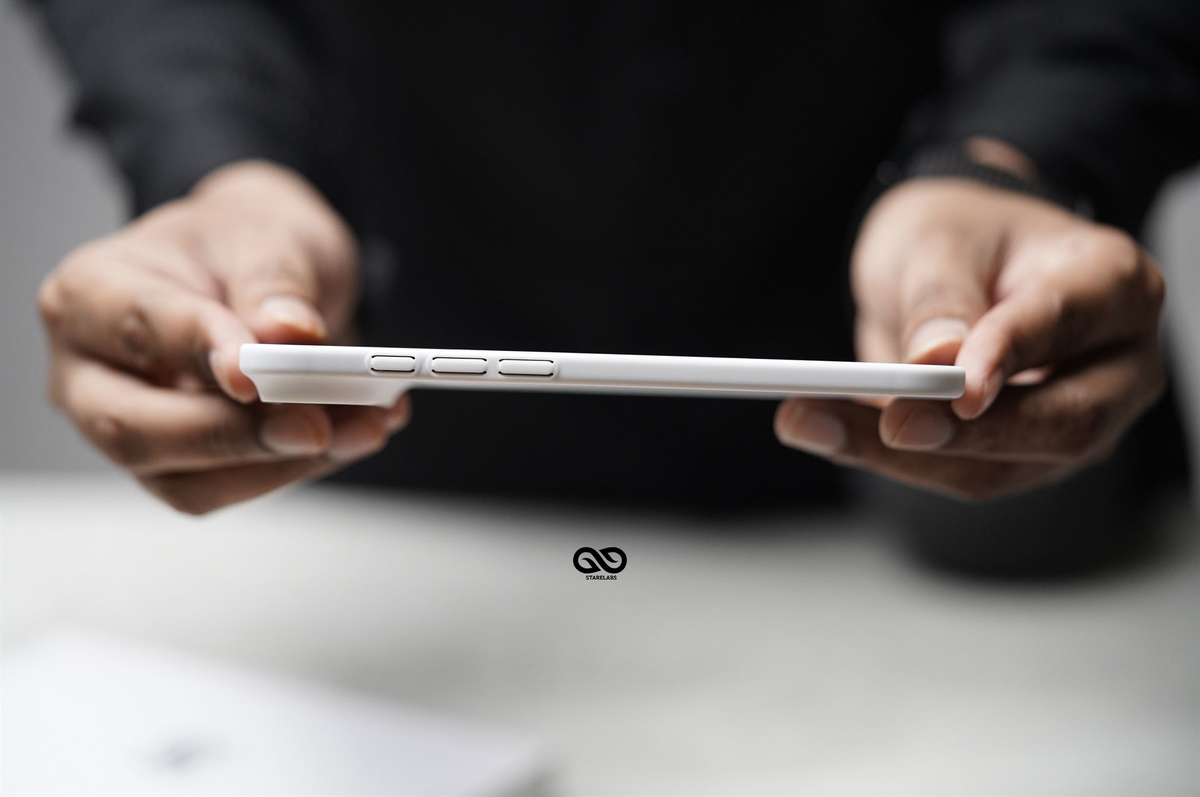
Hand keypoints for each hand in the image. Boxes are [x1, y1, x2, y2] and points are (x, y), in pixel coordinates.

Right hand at [39, 161, 409, 513]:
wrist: (264, 267)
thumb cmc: (246, 245)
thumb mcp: (270, 234)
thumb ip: (275, 282)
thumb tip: (288, 333)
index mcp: (90, 292)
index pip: (138, 330)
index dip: (200, 353)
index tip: (257, 373)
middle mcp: (90, 371)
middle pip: (135, 429)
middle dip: (236, 435)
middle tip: (317, 426)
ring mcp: (129, 427)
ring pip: (188, 480)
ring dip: (283, 463)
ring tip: (365, 426)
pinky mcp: (178, 467)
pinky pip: (232, 487)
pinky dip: (300, 467)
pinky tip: (356, 432)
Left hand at [775, 176, 1164, 500]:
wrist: (958, 258)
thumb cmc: (963, 235)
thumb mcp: (940, 239)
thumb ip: (940, 297)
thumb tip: (935, 361)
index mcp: (1112, 284)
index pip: (1066, 327)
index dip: (1009, 358)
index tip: (957, 388)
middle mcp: (1115, 362)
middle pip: (1059, 422)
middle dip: (962, 434)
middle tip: (885, 426)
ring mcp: (1078, 417)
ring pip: (1002, 466)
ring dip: (903, 457)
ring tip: (810, 421)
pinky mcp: (1025, 455)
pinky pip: (962, 473)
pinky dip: (892, 461)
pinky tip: (827, 430)